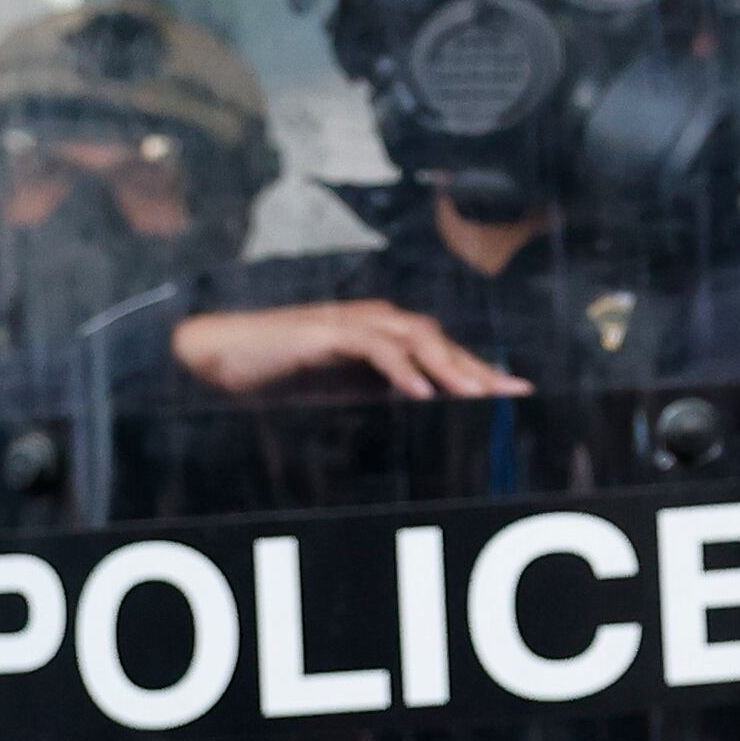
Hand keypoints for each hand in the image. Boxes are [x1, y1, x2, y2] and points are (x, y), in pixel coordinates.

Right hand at [169, 303, 528, 400]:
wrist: (222, 353)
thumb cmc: (280, 374)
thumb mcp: (341, 391)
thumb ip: (378, 397)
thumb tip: (420, 418)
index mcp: (384, 334)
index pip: (444, 352)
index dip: (482, 370)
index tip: (517, 393)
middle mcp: (377, 321)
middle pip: (441, 342)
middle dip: (479, 368)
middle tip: (513, 393)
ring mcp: (353, 323)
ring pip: (416, 339)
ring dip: (448, 367)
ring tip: (476, 396)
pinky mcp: (327, 332)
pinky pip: (374, 347)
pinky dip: (400, 368)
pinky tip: (419, 392)